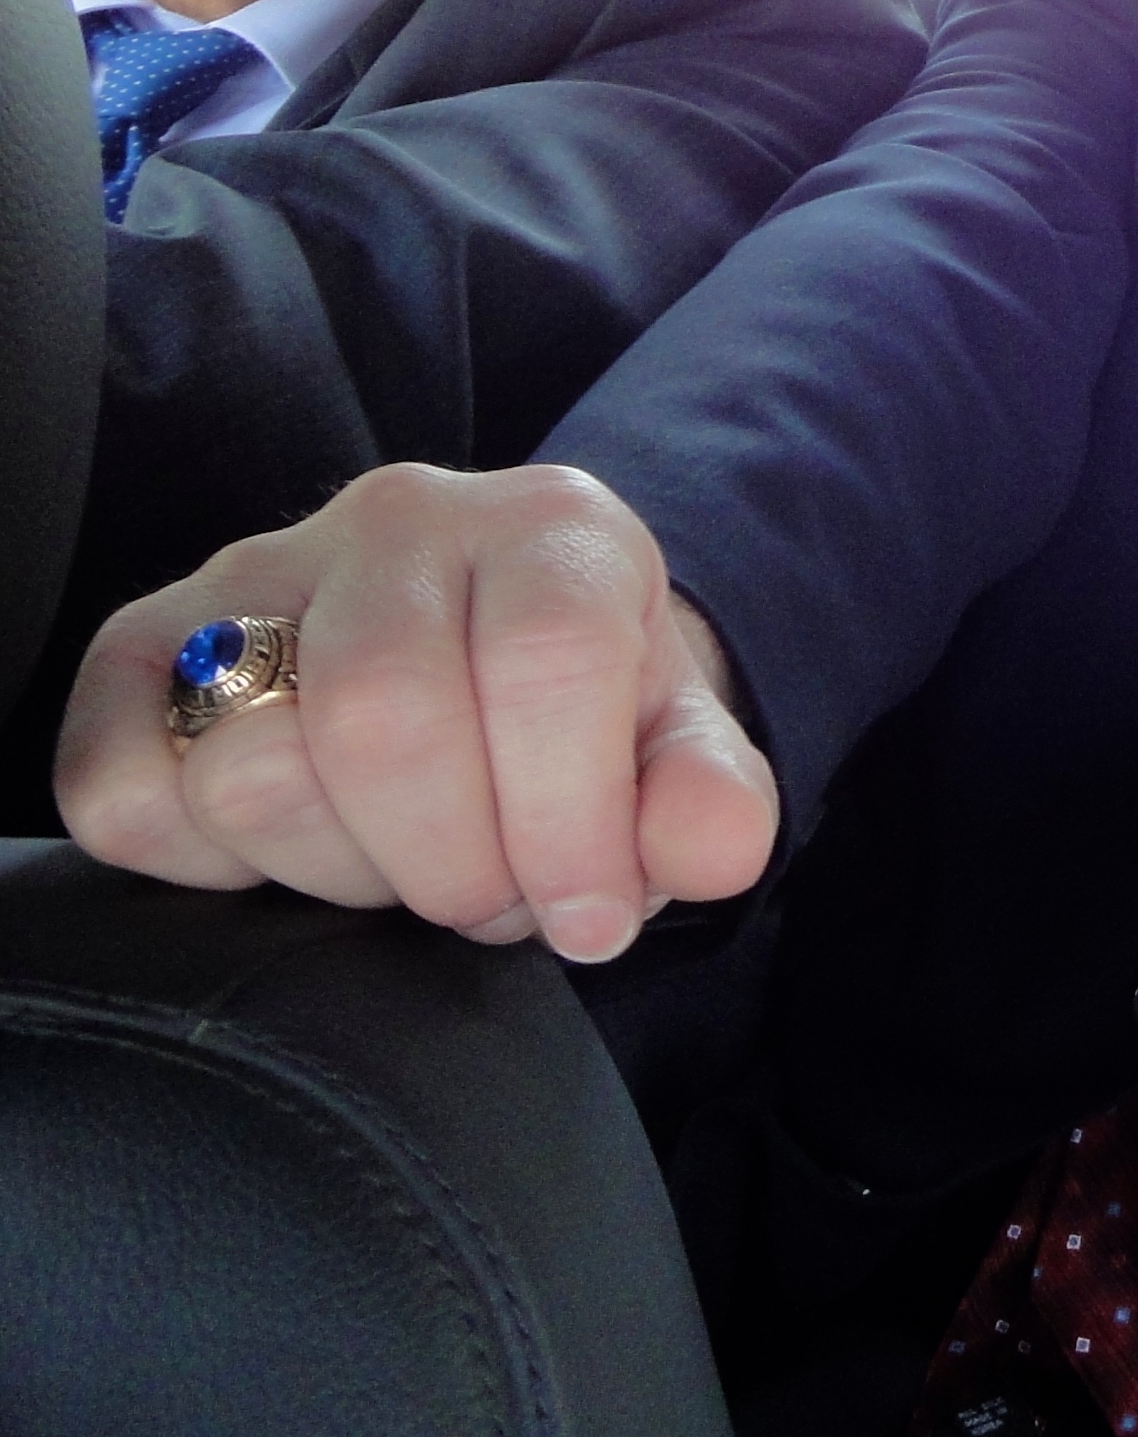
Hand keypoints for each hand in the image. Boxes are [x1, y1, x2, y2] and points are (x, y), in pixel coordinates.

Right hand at [54, 462, 776, 963]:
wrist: (496, 660)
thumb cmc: (585, 716)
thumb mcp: (675, 750)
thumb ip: (709, 798)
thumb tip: (715, 848)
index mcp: (552, 527)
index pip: (547, 662)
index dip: (569, 823)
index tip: (591, 915)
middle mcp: (400, 521)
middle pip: (384, 723)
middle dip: (454, 863)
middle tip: (496, 891)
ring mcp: (255, 574)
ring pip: (252, 769)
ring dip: (344, 872)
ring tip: (411, 858)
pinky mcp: (141, 648)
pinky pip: (124, 796)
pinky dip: (206, 866)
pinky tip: (300, 846)